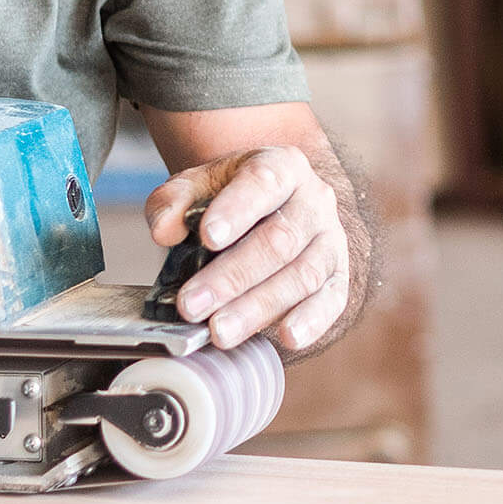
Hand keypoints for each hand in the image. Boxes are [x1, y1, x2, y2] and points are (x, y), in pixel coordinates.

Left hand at [144, 145, 348, 351]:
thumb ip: (172, 203)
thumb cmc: (228, 199)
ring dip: (258, 307)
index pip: (261, 183)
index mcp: (281, 166)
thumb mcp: (194, 188)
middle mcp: (314, 200)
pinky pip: (332, 300)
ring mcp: (331, 240)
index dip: (235, 211)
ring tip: (219, 331)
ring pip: (302, 275)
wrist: (268, 209)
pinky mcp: (338, 277)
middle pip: (278, 240)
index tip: (207, 237)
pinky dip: (311, 321)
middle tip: (192, 305)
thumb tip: (164, 231)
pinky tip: (287, 337)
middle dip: (232, 277)